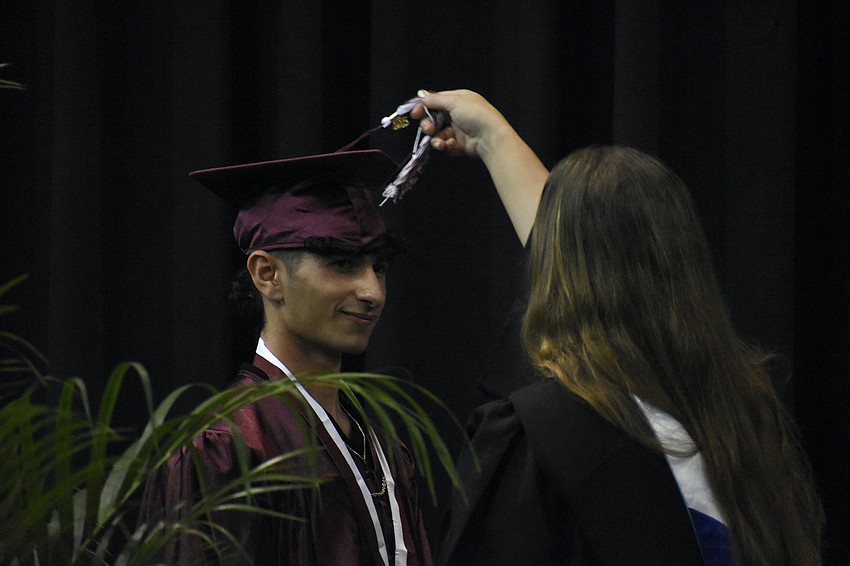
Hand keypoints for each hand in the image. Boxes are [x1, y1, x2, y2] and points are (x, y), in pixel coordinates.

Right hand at [410, 88, 547, 245]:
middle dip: (428, 125)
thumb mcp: (455, 102)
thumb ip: (435, 100)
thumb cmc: (476, 115)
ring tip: (439, 143)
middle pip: (434, 118)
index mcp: (459, 99)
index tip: (414, 114)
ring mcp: (459, 130)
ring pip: (438, 134)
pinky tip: (451, 146)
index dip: (423, 107)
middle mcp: (458, 113)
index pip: (436, 101)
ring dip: (435, 138)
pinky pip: (446, 144)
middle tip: (429, 130)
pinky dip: (446, 146)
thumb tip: (421, 97)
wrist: (491, 138)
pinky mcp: (460, 144)